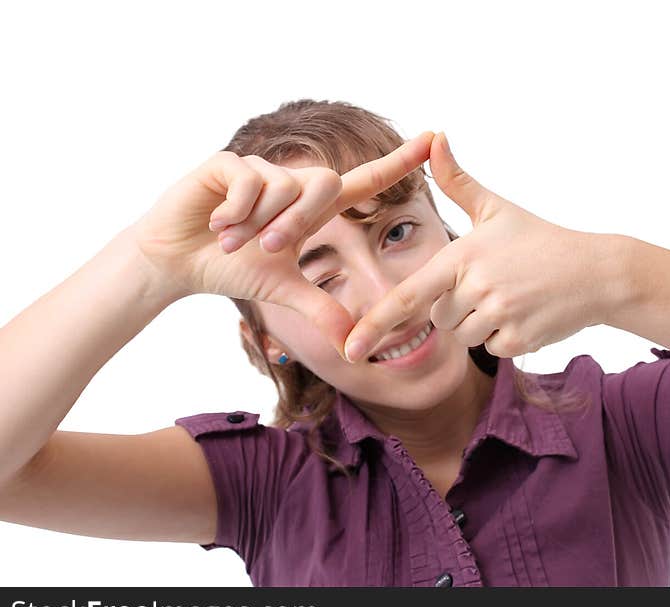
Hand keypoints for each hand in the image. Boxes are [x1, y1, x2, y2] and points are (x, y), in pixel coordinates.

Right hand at [131, 131, 434, 358]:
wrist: (177, 262)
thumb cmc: (232, 268)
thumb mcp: (284, 291)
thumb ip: (321, 309)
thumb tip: (353, 347)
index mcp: (311, 208)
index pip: (364, 180)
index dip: (398, 162)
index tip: (433, 137)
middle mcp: (291, 183)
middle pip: (324, 184)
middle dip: (297, 223)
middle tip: (268, 249)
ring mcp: (260, 170)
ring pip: (283, 186)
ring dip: (259, 223)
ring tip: (232, 240)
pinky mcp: (227, 165)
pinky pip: (248, 181)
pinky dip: (235, 212)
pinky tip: (216, 226)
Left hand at [342, 133, 627, 362]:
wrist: (596, 271)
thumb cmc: (540, 239)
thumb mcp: (496, 208)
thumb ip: (457, 180)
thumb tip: (434, 137)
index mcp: (462, 255)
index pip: (408, 296)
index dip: (375, 324)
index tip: (351, 349)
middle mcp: (476, 287)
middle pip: (438, 318)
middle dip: (455, 307)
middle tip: (491, 283)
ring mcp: (499, 315)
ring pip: (464, 335)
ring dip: (480, 323)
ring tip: (511, 295)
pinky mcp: (520, 339)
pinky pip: (492, 348)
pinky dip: (504, 337)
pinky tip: (526, 313)